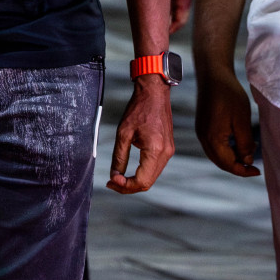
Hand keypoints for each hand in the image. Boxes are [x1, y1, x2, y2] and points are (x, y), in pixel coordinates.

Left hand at [107, 77, 173, 193]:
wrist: (154, 92)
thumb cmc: (138, 109)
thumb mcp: (123, 133)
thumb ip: (119, 157)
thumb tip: (114, 176)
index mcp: (155, 150)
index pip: (141, 181)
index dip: (124, 186)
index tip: (110, 181)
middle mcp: (165, 154)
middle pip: (147, 183)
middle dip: (128, 186)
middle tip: (111, 183)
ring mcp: (169, 151)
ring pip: (152, 177)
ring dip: (135, 181)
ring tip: (118, 178)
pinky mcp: (168, 148)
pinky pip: (155, 168)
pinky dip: (143, 173)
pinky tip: (130, 170)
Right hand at [196, 69, 259, 177]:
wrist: (213, 75)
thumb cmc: (229, 94)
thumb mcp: (242, 119)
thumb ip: (244, 143)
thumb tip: (246, 160)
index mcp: (213, 139)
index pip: (228, 164)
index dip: (243, 171)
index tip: (257, 170)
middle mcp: (203, 138)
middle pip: (221, 163)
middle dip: (237, 167)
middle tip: (254, 165)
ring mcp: (201, 133)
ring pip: (216, 156)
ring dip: (232, 158)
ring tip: (248, 152)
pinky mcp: (202, 127)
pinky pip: (213, 146)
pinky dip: (226, 150)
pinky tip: (237, 143)